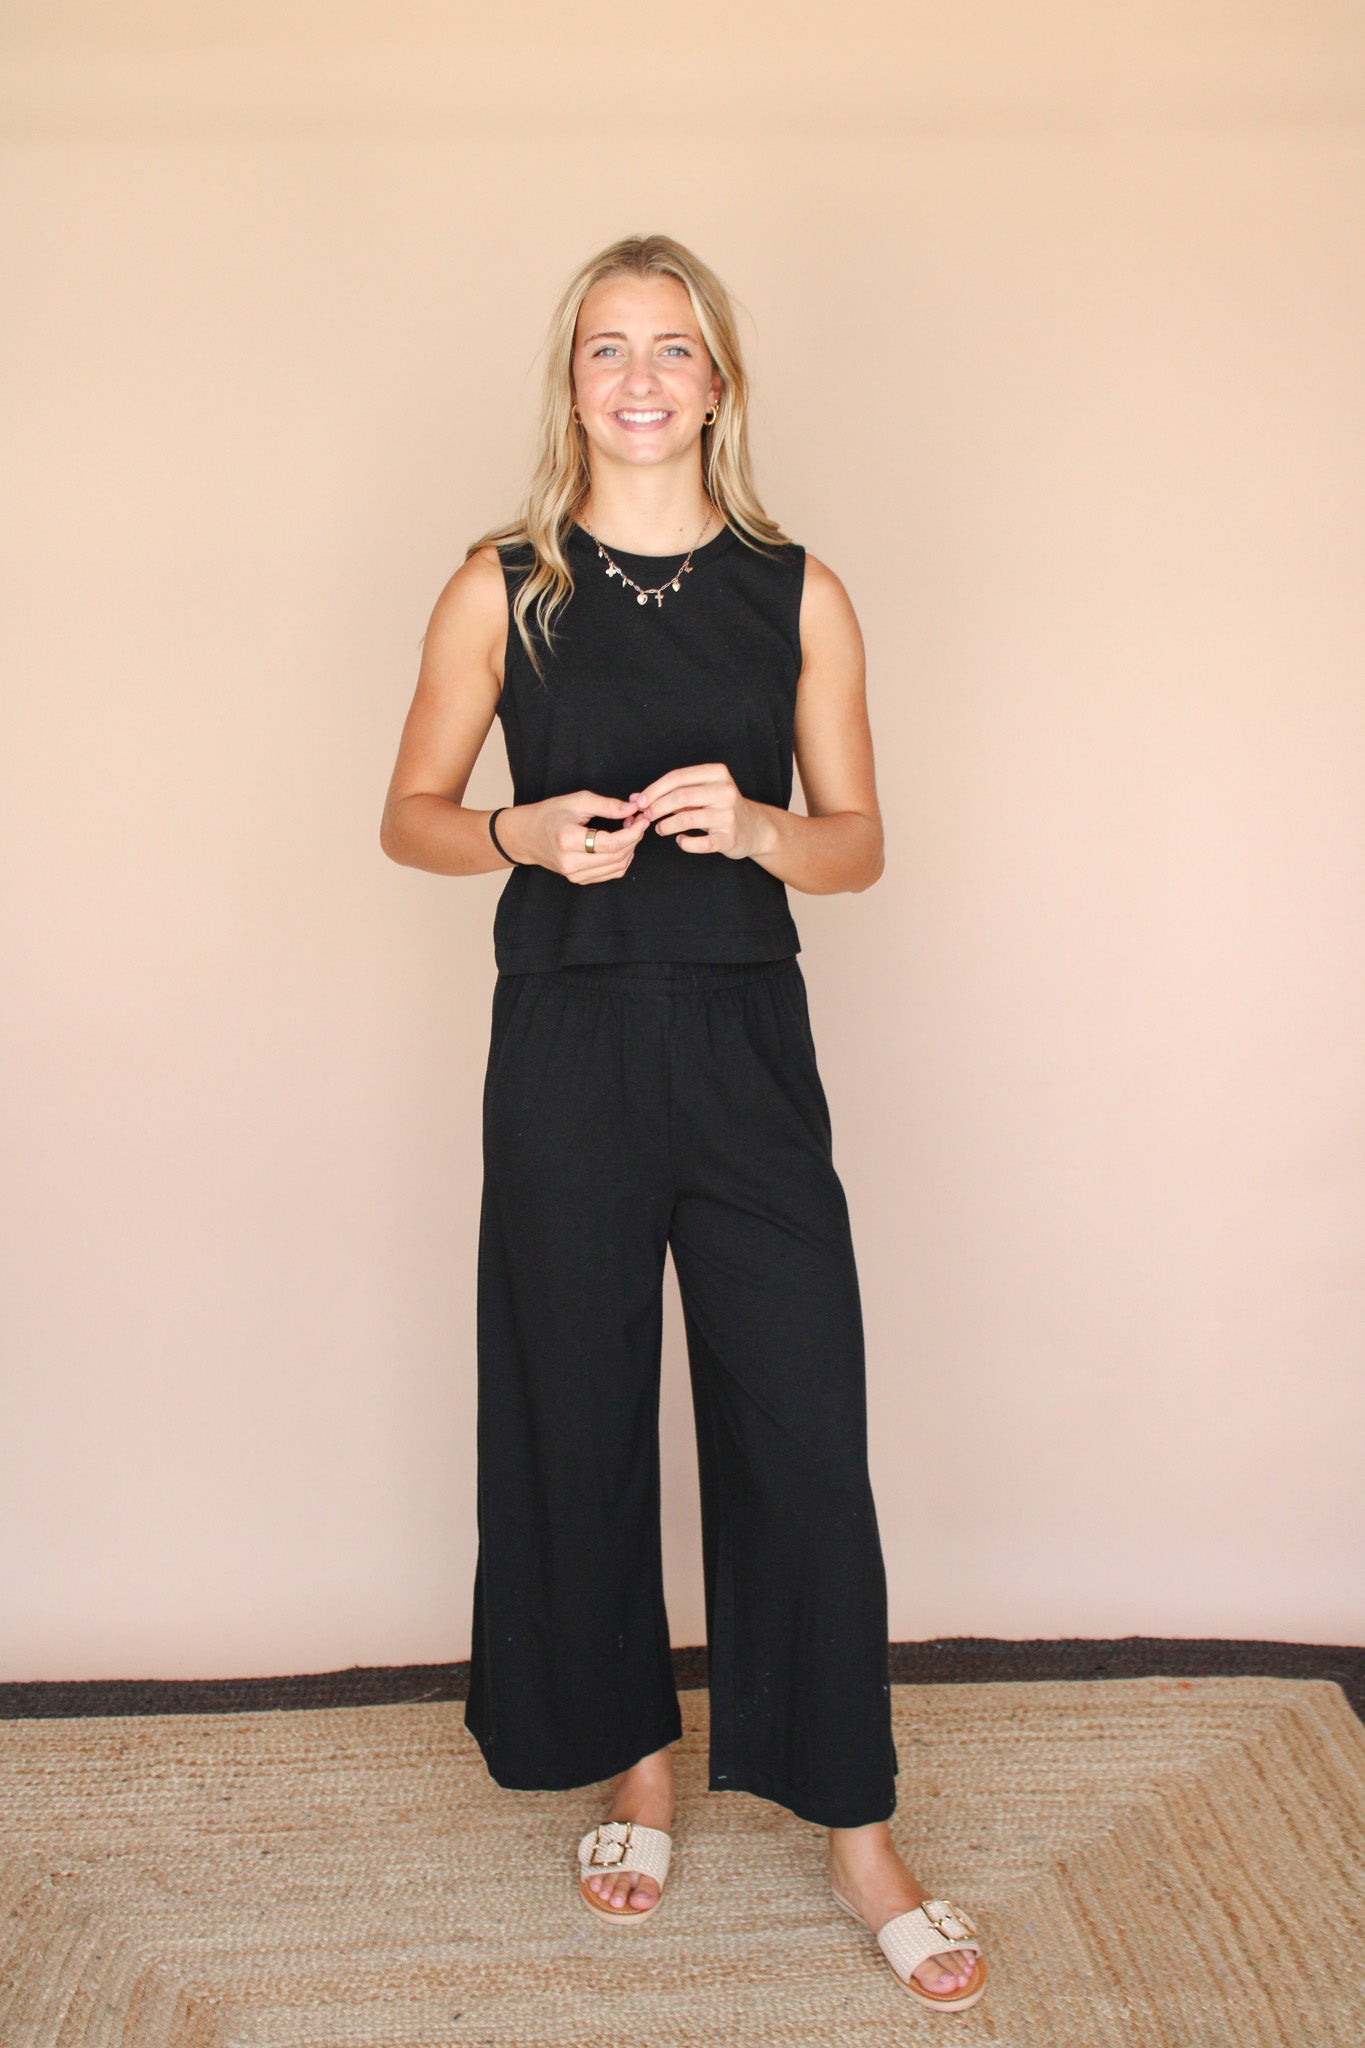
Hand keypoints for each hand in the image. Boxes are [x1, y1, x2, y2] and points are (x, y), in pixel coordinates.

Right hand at [500, 791, 649, 884]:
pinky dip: (622, 859)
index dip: (632, 833)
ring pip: (617, 867)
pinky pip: (611, 873)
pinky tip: (620, 844)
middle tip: (636, 821)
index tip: (642, 819)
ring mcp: (574, 874)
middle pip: (617, 857)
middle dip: (634, 838)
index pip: (611, 844)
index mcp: (568, 840)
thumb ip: (607, 805)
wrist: (526, 836)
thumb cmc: (549, 814)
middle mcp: (570, 862)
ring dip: (630, 849)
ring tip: (629, 830)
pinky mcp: (579, 880)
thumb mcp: (577, 801)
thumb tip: (632, 808)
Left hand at [627, 764, 766, 859]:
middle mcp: (725, 792)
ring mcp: (728, 816)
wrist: (753, 828)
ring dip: (666, 825)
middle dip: (656, 807)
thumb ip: (671, 793)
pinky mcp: (729, 838)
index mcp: (717, 773)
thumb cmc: (720, 807)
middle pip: (680, 796)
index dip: (654, 789)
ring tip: (659, 829)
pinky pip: (699, 843)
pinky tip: (680, 841)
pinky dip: (684, 843)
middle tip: (645, 816)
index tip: (640, 801)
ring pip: (687, 819)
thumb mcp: (701, 792)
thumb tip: (636, 798)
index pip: (677, 777)